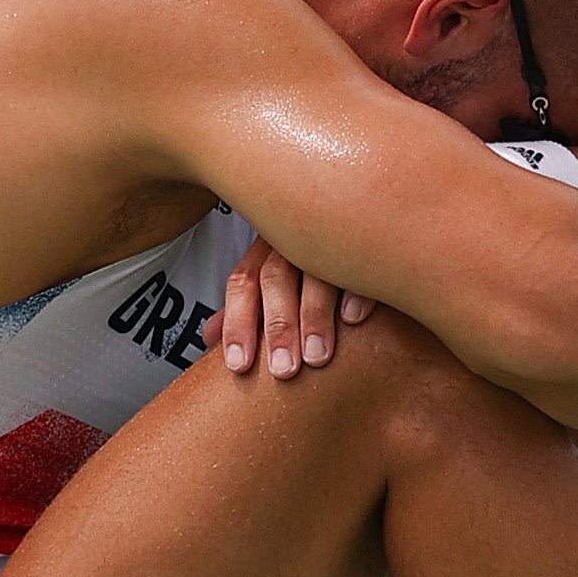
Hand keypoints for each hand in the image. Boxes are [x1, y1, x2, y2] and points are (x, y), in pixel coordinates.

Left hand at [203, 237, 371, 380]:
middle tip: (283, 371)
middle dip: (278, 326)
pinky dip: (356, 290)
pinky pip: (362, 260)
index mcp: (267, 248)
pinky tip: (352, 320)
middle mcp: (294, 239)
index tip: (239, 366)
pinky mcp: (369, 237)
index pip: (242, 282)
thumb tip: (209, 337)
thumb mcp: (273, 271)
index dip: (237, 324)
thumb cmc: (312, 252)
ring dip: (314, 316)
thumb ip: (246, 306)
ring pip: (316, 272)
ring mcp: (331, 234)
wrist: (357, 206)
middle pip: (275, 277)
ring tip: (317, 359)